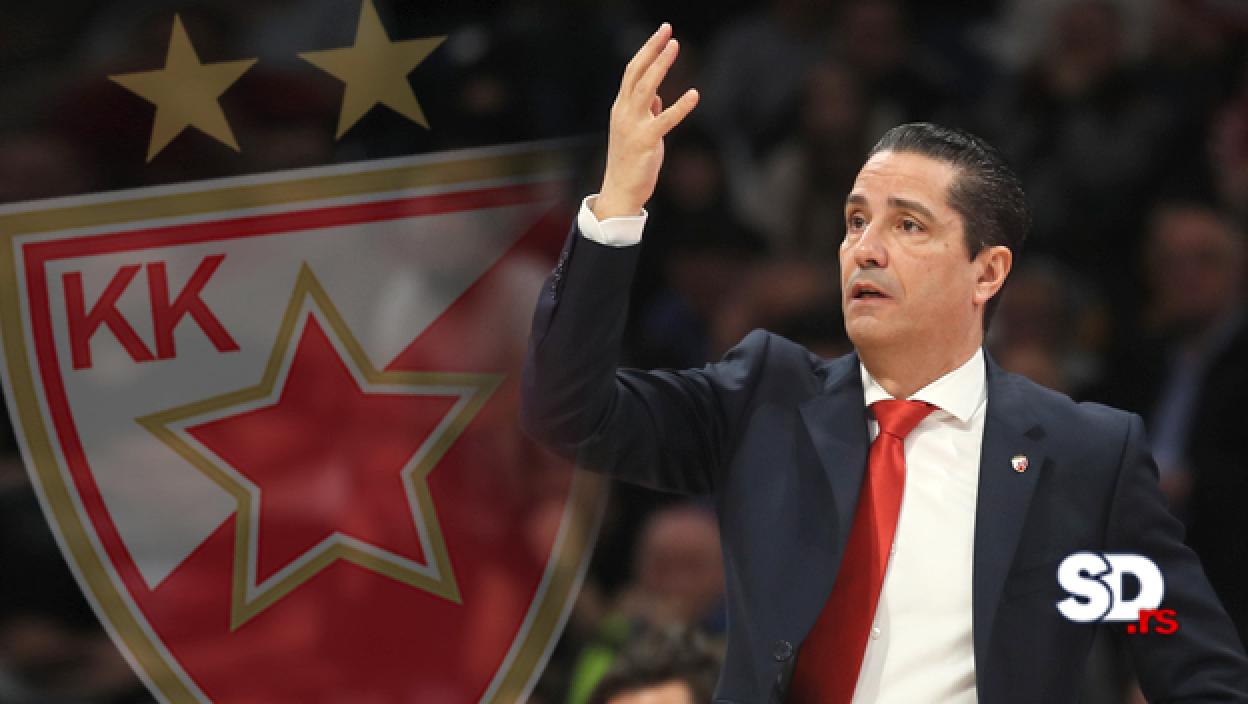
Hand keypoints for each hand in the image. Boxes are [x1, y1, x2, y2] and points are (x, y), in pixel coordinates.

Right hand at [594, 23, 699, 219]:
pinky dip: (681, 106)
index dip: (647, 50)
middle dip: (652, 49)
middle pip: (637, 72)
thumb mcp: (637, 131)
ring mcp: (633, 126)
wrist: (620, 191)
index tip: (662, 33)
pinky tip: (695, 94)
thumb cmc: (631, 161)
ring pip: (646, 88)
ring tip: (675, 46)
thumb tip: (659, 97)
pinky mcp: (646, 142)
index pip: (633, 71)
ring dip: (661, 65)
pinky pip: (665, 120)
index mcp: (621, 107)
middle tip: (667, 29)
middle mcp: (623, 112)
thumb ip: (647, 111)